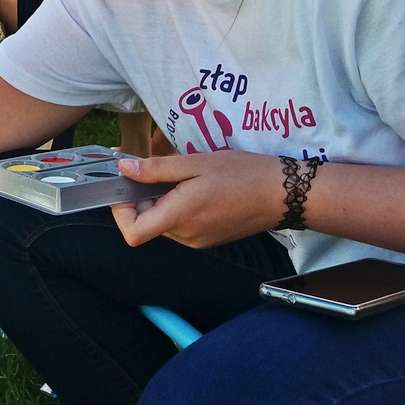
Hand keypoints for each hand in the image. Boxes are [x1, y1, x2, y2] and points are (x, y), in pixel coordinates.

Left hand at [110, 150, 284, 248]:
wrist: (282, 194)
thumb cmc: (242, 173)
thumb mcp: (195, 163)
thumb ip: (156, 169)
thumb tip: (123, 168)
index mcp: (180, 217)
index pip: (133, 233)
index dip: (121, 213)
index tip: (126, 188)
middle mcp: (186, 236)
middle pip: (147, 224)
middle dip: (142, 199)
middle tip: (156, 170)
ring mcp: (198, 241)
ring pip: (163, 224)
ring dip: (161, 202)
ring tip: (182, 177)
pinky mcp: (208, 239)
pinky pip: (181, 226)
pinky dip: (177, 208)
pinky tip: (196, 188)